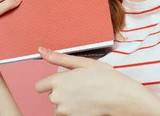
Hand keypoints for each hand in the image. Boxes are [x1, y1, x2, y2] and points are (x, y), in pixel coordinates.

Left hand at [35, 47, 149, 115]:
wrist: (120, 97)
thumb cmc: (105, 78)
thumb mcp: (83, 63)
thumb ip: (59, 58)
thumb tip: (42, 51)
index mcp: (58, 81)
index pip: (39, 86)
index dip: (49, 83)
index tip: (61, 83)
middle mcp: (57, 97)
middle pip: (51, 96)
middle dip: (62, 92)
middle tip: (80, 86)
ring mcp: (64, 111)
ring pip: (60, 106)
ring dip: (68, 102)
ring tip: (85, 95)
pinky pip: (67, 114)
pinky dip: (74, 110)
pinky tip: (87, 104)